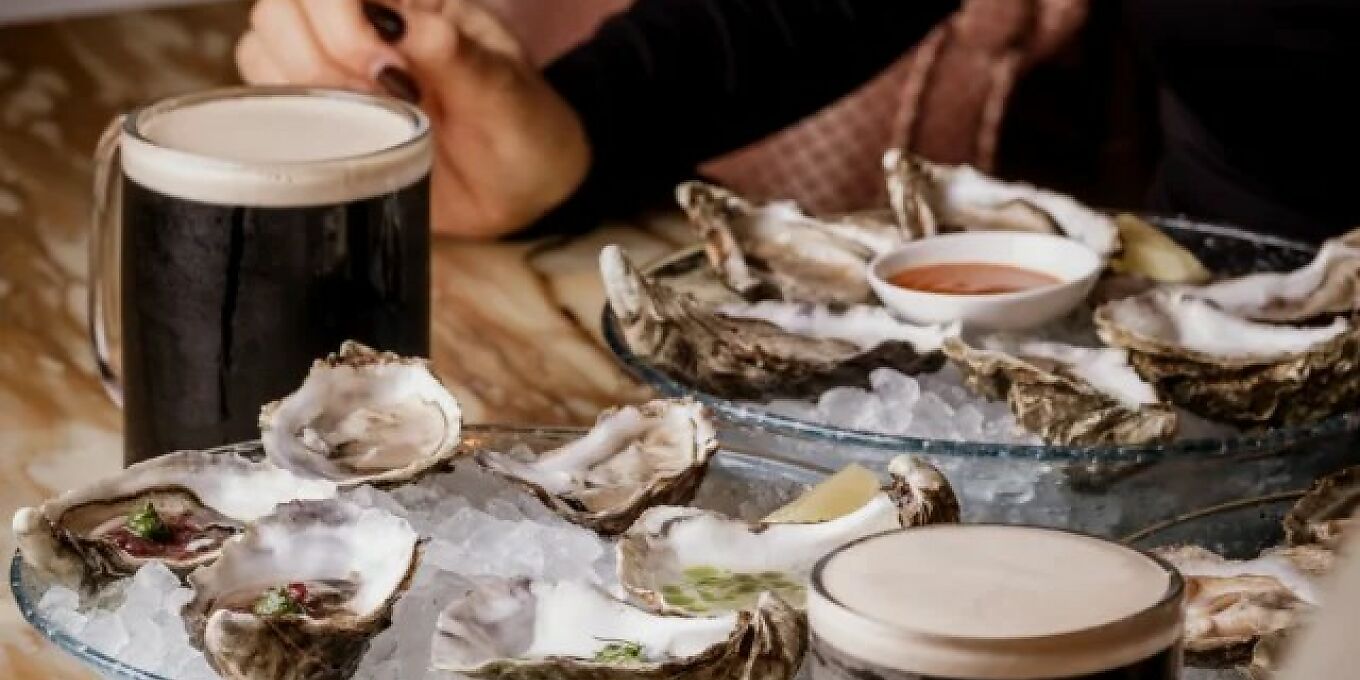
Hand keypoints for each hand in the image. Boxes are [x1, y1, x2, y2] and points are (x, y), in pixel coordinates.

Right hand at [236, 0, 589, 238]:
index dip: (340, 13)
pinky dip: (288, 111)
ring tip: (371, 117)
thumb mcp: (509, 93)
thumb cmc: (525, 129)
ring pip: (264, 40)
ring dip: (306, 84)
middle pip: (284, 4)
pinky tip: (343, 132)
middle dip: (324, 52)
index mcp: (414, 0)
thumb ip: (459, 56)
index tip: (387, 65)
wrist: (524, 189)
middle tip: (387, 96)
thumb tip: (396, 20)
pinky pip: (264, 91)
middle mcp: (365, 20)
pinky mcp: (317, 109)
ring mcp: (334, 62)